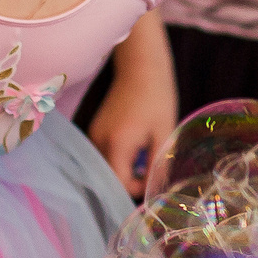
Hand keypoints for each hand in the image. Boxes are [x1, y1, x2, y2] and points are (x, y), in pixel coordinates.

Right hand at [88, 13, 176, 199]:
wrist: (141, 68)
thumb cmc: (157, 98)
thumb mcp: (164, 133)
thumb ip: (157, 165)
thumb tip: (154, 189)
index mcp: (116, 144)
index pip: (118, 183)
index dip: (136, 188)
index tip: (152, 178)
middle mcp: (98, 141)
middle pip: (108, 177)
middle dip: (128, 181)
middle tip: (149, 171)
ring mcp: (93, 134)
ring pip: (104, 167)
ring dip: (122, 170)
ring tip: (143, 157)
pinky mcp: (94, 130)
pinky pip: (102, 155)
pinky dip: (116, 159)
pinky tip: (134, 149)